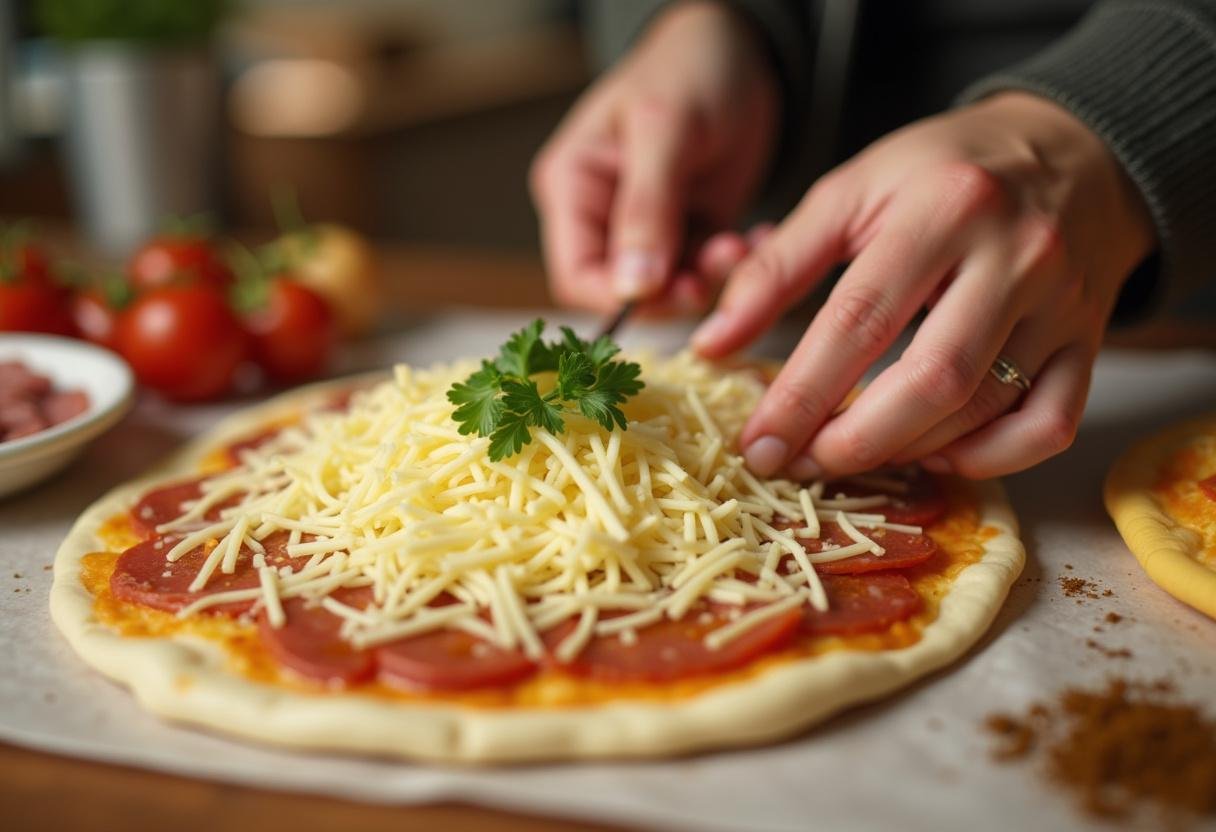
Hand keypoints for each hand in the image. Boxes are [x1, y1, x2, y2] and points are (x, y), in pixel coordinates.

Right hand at [530, 1, 778, 314]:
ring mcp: (649, 228)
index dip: (612, 299)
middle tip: (713, 273)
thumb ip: (646, 211)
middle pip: (622, 290)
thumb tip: (630, 288)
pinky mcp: (690, 231)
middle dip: (670, 291)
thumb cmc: (690, 69)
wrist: (745, 49)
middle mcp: (603, 215)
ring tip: (739, 244)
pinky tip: (753, 237)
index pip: (576, 273)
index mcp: (574, 187)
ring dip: (708, 278)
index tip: (665, 295)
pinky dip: (731, 266)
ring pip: (668, 289)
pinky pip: (705, 272)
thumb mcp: (666, 132)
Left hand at [692, 92, 1154, 478]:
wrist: (1068, 152)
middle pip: (932, 380)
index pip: (859, 320)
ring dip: (907, 451)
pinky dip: (987, 459)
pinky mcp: (1089, 341)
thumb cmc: (942, 173)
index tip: (758, 443)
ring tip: (848, 453)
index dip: (801, 394)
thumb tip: (710, 345)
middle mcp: (1015, 257)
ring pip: (986, 410)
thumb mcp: (851, 193)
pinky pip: (1048, 426)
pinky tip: (933, 452)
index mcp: (944, 208)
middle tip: (801, 462)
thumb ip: (775, 268)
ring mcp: (1063, 304)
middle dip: (855, 440)